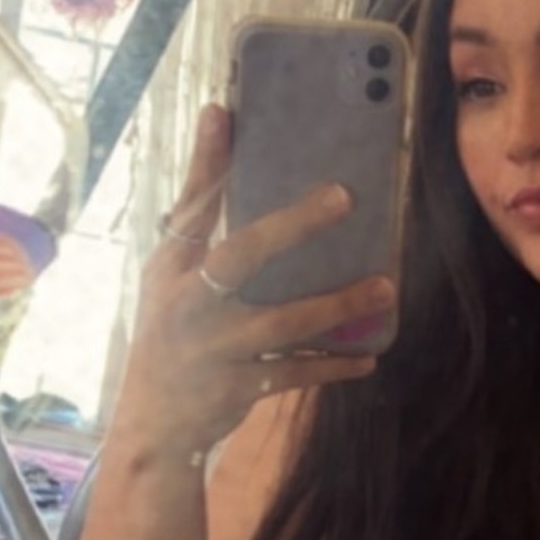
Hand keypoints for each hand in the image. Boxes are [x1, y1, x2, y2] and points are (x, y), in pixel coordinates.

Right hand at [117, 105, 392, 459]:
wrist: (154, 427)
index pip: (189, 207)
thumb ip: (199, 217)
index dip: (207, 162)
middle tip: (345, 197)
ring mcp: (214, 350)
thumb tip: (222, 127)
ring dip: (338, 305)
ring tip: (385, 287)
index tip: (225, 112)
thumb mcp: (170, 281)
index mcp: (170, 271)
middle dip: (292, 225)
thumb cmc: (171, 337)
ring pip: (283, 322)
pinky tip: (369, 355)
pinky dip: (333, 364)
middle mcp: (189, 305)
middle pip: (241, 256)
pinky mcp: (238, 390)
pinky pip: (296, 373)